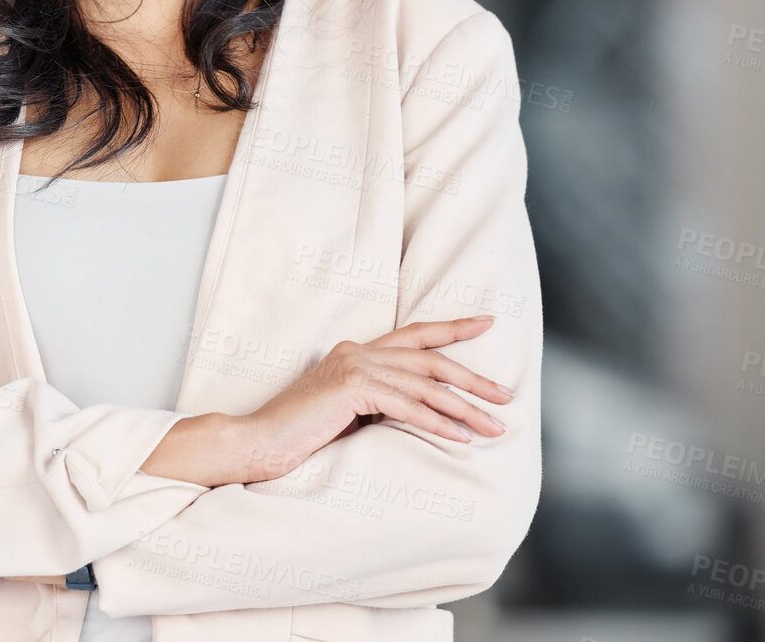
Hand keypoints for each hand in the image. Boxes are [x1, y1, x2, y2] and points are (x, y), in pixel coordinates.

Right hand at [235, 314, 513, 483]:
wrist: (258, 441)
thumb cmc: (299, 434)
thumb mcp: (347, 412)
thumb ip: (377, 401)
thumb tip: (420, 410)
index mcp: (355, 352)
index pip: (414, 335)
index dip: (452, 328)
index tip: (487, 323)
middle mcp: (357, 352)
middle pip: (430, 360)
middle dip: (473, 378)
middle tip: (506, 396)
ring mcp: (353, 367)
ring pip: (424, 385)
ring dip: (465, 408)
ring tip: (493, 426)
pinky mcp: (350, 388)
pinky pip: (406, 406)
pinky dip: (437, 422)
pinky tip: (460, 437)